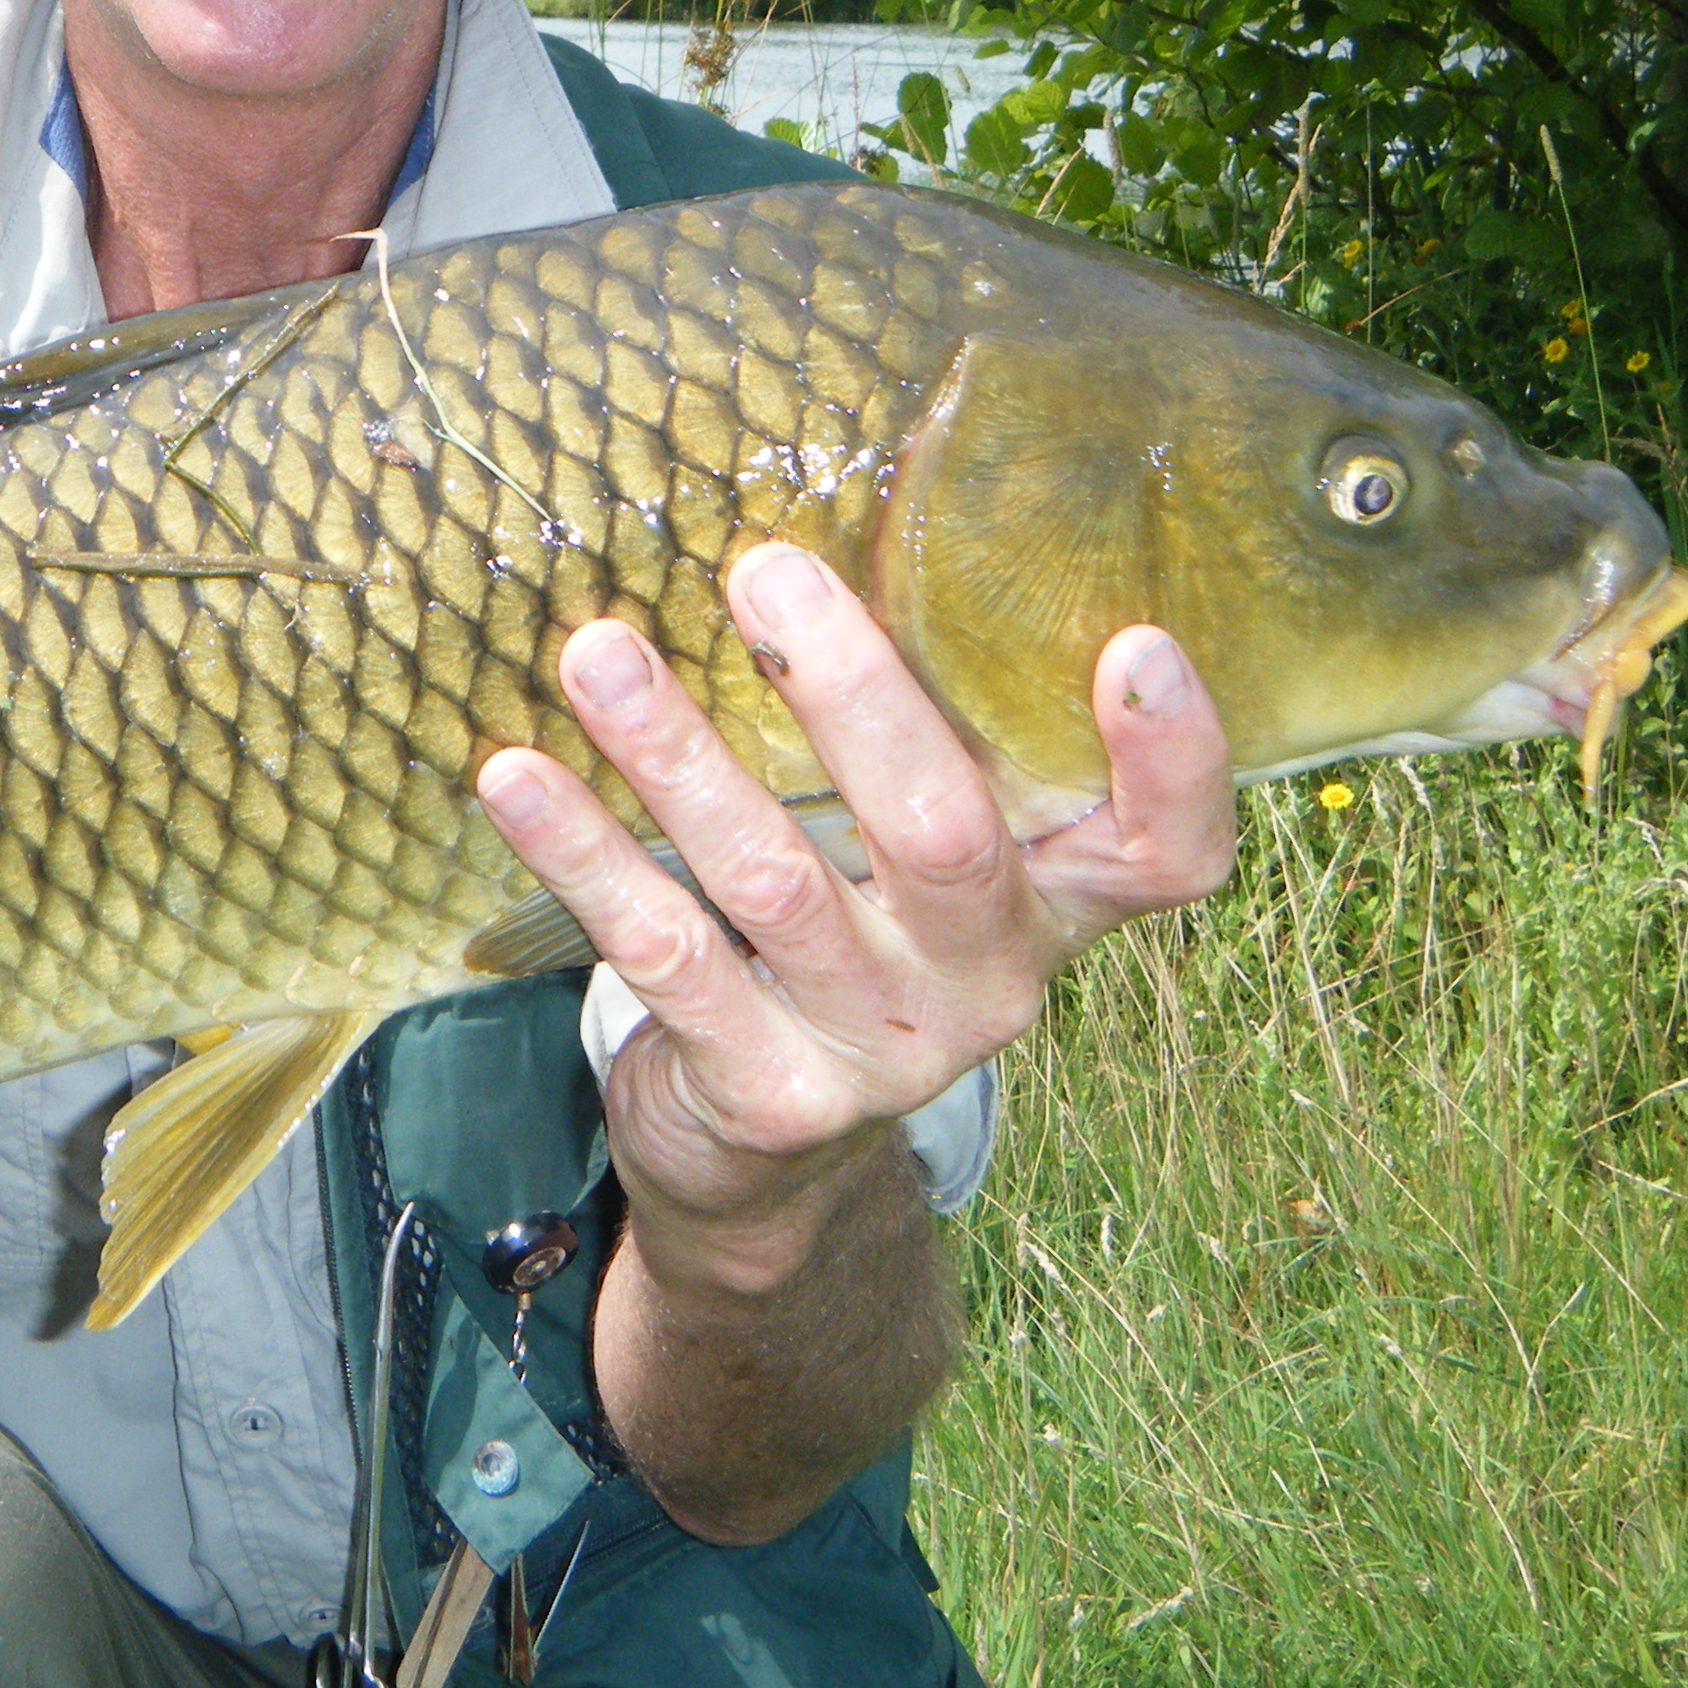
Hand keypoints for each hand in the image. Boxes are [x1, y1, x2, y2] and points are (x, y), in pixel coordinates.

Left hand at [472, 545, 1234, 1268]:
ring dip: (676, 753)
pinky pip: (661, 948)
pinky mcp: (764, 1088)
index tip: (1136, 639)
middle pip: (944, 833)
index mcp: (1052, 903)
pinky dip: (581, 851)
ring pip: (773, 878)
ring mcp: (876, 1043)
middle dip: (852, 693)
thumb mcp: (913, 856)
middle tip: (764, 570)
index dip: (1174, 759)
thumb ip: (920, 733)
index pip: (1168, 852)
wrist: (765, 1162)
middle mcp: (985, 977)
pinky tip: (513, 775)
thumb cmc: (848, 938)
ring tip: (596, 651)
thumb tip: (815, 525)